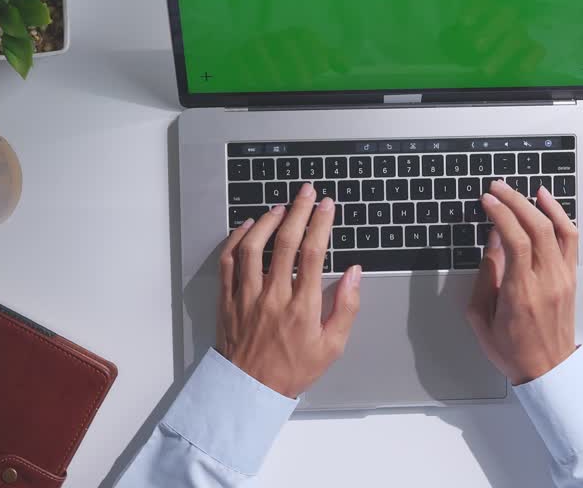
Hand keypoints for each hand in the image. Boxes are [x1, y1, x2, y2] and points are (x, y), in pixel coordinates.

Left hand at [216, 184, 361, 397]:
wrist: (249, 391)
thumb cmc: (293, 369)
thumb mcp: (332, 346)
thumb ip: (346, 306)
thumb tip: (355, 272)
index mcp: (302, 307)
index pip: (312, 253)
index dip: (321, 223)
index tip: (327, 205)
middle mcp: (273, 297)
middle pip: (284, 242)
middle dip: (298, 210)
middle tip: (307, 191)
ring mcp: (246, 297)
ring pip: (253, 247)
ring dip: (267, 221)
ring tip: (280, 207)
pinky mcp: (227, 300)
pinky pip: (228, 262)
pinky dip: (236, 239)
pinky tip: (247, 226)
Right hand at [467, 180, 577, 383]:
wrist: (547, 370)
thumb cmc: (512, 349)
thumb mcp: (481, 316)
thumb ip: (486, 275)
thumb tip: (493, 240)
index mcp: (520, 292)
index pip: (514, 240)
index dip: (500, 214)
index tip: (486, 201)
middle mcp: (546, 281)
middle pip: (535, 227)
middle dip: (514, 201)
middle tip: (497, 189)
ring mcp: (562, 278)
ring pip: (555, 228)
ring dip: (535, 204)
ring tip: (519, 190)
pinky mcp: (570, 277)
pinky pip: (570, 238)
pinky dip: (560, 215)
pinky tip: (546, 202)